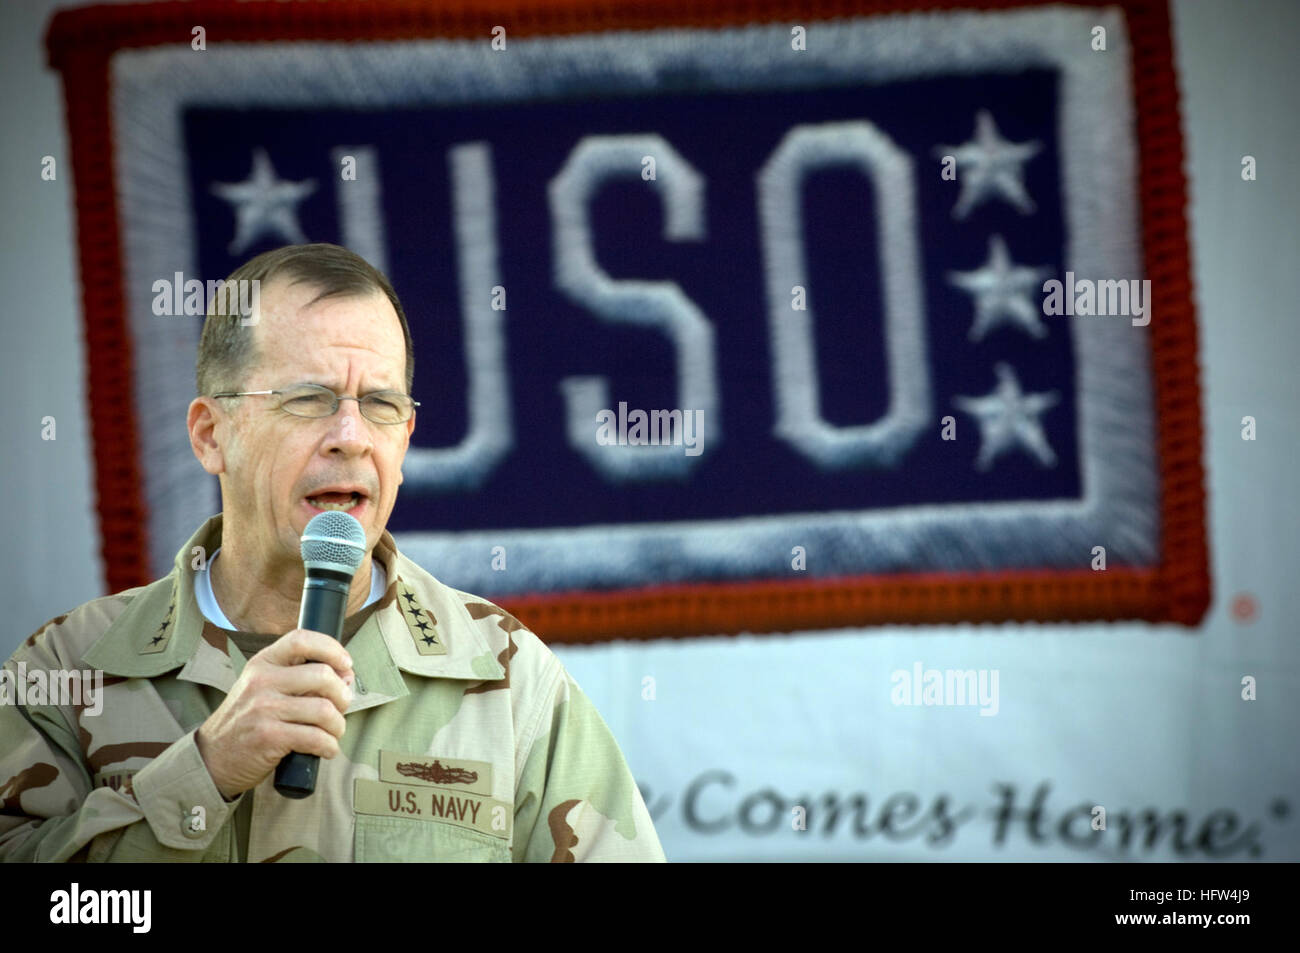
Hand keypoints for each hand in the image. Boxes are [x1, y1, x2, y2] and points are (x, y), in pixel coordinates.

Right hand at [195, 629, 353, 799]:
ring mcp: (264, 709)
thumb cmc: (248, 720)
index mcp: (263, 663)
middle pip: (323, 676)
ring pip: (324, 710)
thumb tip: (346, 676)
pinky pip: (316, 738)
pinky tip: (326, 749)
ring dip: (338, 725)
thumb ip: (301, 678)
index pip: (301, 639)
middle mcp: (262, 681)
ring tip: (333, 732)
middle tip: (342, 707)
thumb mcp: (264, 688)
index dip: (332, 648)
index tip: (346, 664)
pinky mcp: (268, 737)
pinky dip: (329, 746)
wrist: (213, 756)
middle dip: (342, 694)